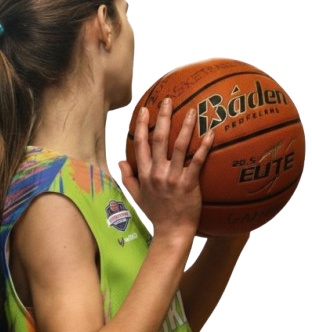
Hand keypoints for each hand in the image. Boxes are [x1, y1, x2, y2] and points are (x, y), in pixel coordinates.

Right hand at [119, 98, 213, 239]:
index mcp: (144, 174)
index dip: (143, 126)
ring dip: (185, 126)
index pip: (141, 144)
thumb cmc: (156, 213)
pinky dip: (204, 147)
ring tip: (192, 110)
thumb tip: (120, 160)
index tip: (146, 109)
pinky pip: (197, 162)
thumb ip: (128, 177)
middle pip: (159, 139)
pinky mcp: (189, 184)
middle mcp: (157, 173)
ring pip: (179, 147)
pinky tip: (211, 134)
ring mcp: (173, 178)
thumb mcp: (136, 196)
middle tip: (168, 100)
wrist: (172, 231)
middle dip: (163, 117)